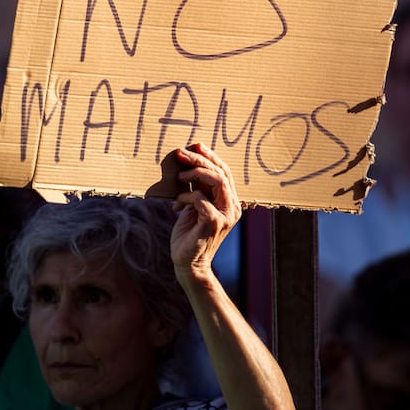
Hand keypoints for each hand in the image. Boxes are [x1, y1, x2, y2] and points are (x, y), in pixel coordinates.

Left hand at [170, 143, 240, 275]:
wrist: (188, 264)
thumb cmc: (189, 235)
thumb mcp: (194, 207)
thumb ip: (198, 189)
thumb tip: (191, 163)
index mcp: (230, 202)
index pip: (225, 172)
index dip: (211, 156)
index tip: (195, 146)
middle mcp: (232, 207)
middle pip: (221, 173)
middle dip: (200, 159)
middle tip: (181, 153)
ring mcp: (226, 215)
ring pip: (217, 181)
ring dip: (195, 173)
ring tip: (180, 177)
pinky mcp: (214, 223)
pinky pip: (200, 199)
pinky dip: (185, 197)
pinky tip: (176, 206)